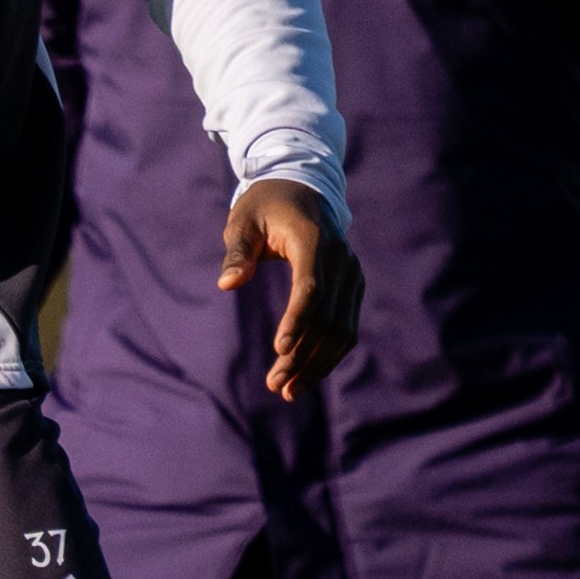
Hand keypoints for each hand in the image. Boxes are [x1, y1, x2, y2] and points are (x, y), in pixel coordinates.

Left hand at [219, 178, 363, 401]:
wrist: (302, 188)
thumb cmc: (264, 206)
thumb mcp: (242, 221)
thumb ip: (237, 252)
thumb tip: (227, 283)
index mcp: (313, 240)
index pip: (310, 288)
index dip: (297, 321)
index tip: (278, 350)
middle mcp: (340, 259)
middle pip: (327, 317)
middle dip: (302, 355)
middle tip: (274, 385)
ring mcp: (351, 273)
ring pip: (342, 329)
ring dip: (317, 363)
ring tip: (288, 390)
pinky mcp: (353, 286)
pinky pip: (346, 326)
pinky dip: (328, 353)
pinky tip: (305, 374)